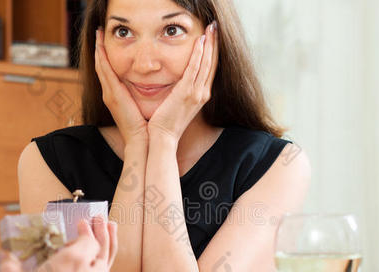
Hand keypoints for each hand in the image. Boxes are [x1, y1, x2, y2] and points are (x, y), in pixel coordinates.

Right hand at [95, 29, 148, 144]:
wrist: (142, 140)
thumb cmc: (145, 127)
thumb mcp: (141, 106)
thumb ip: (140, 95)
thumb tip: (149, 86)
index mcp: (116, 96)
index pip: (108, 72)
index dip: (105, 57)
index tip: (104, 43)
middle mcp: (109, 94)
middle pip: (101, 66)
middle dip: (98, 49)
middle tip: (98, 33)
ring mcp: (109, 94)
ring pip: (100, 66)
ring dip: (98, 49)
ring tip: (98, 34)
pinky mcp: (113, 95)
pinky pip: (105, 71)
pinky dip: (102, 57)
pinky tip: (100, 46)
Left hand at [147, 22, 218, 142]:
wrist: (163, 138)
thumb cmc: (167, 123)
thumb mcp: (179, 105)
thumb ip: (183, 92)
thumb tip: (180, 82)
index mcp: (201, 96)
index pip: (210, 69)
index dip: (213, 52)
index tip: (213, 38)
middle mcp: (202, 94)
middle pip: (212, 63)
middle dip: (215, 43)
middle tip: (215, 27)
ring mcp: (196, 93)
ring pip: (206, 63)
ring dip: (210, 44)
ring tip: (211, 29)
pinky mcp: (186, 93)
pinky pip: (194, 69)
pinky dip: (199, 54)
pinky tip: (200, 41)